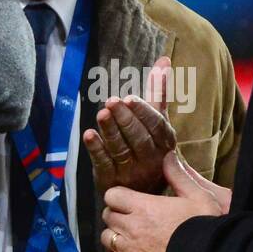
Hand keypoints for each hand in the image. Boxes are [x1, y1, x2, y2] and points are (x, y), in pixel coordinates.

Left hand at [84, 55, 175, 195]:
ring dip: (110, 131)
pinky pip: (104, 164)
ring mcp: (132, 171)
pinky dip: (96, 149)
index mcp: (164, 142)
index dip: (143, 112)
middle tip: (111, 101)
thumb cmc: (151, 147)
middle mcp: (151, 158)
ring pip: (121, 149)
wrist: (144, 191)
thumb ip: (158, 92)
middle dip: (125, 119)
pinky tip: (88, 135)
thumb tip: (164, 60)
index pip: (156, 126)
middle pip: (138, 138)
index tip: (131, 98)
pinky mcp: (113, 180)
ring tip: (101, 115)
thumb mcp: (158, 122)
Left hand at [101, 149, 222, 251]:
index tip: (129, 199)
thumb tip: (167, 156)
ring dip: (114, 235)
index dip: (119, 196)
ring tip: (128, 236)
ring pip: (106, 238)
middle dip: (117, 214)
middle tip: (131, 216)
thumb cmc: (205, 227)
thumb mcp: (199, 196)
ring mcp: (130, 251)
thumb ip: (179, 175)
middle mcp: (132, 227)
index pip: (112, 195)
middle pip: (108, 215)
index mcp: (144, 206)